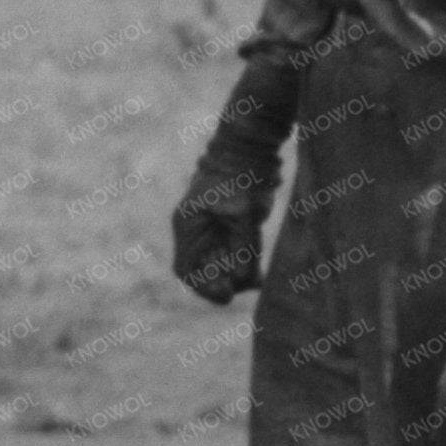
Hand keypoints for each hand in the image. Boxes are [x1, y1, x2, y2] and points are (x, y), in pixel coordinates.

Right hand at [168, 168, 272, 304]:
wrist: (249, 149)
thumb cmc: (240, 176)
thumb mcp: (243, 212)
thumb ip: (243, 245)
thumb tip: (245, 279)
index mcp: (188, 226)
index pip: (186, 269)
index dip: (202, 287)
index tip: (225, 295)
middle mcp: (197, 232)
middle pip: (204, 272)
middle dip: (224, 282)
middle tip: (247, 285)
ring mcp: (213, 231)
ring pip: (221, 267)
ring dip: (238, 277)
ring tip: (258, 280)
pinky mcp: (230, 230)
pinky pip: (235, 258)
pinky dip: (246, 269)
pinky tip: (259, 276)